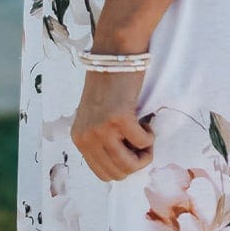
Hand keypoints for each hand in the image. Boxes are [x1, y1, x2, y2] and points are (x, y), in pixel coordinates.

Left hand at [71, 65, 155, 181]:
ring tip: (145, 135)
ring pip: (130, 165)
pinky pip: (143, 142)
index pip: (103, 174)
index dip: (123, 167)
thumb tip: (123, 166)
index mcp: (79, 139)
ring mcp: (101, 129)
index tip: (131, 150)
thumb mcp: (96, 118)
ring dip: (145, 154)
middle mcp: (86, 137)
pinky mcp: (119, 119)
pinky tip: (146, 121)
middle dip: (136, 163)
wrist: (114, 57)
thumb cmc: (109, 85)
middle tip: (141, 143)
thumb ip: (102, 141)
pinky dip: (150, 136)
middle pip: (117, 173)